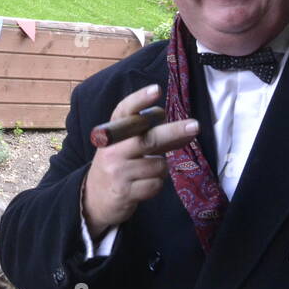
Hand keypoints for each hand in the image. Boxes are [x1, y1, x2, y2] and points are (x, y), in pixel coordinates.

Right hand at [83, 85, 200, 235]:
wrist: (93, 199)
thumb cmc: (117, 166)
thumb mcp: (124, 147)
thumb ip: (150, 136)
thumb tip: (186, 129)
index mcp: (112, 134)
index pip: (125, 112)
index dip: (140, 100)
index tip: (156, 90)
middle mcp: (112, 150)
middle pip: (148, 139)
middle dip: (174, 132)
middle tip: (195, 126)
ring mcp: (117, 172)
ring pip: (158, 165)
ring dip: (160, 170)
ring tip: (146, 173)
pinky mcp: (124, 192)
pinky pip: (155, 185)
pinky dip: (156, 185)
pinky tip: (143, 186)